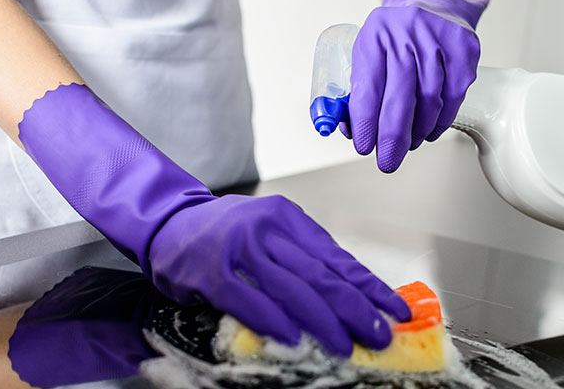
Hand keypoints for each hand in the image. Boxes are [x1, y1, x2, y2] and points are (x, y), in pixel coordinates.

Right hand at [149, 194, 409, 354]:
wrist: (168, 223)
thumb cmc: (225, 234)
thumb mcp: (268, 233)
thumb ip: (301, 259)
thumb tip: (348, 299)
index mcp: (288, 218)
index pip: (337, 257)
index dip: (369, 286)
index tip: (395, 310)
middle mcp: (268, 229)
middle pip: (321, 274)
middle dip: (356, 308)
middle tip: (379, 335)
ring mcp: (240, 248)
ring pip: (293, 288)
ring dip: (324, 321)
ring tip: (346, 345)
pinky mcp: (213, 272)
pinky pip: (250, 301)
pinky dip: (274, 322)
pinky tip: (295, 339)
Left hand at [341, 0, 488, 172]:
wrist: (430, 0)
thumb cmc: (394, 35)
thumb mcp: (367, 52)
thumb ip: (356, 90)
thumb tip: (353, 130)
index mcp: (375, 34)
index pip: (368, 87)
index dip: (366, 123)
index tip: (363, 146)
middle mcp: (406, 33)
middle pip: (400, 97)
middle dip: (392, 137)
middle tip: (387, 161)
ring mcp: (438, 39)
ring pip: (429, 100)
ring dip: (417, 131)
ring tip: (407, 143)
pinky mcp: (464, 48)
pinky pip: (453, 96)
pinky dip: (440, 121)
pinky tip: (428, 130)